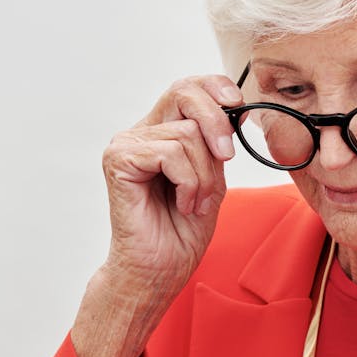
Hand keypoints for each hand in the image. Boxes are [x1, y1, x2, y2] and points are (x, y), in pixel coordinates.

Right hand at [100, 75, 242, 298]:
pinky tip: (181, 204)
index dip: (215, 87)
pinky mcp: (118, 160)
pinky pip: (170, 153)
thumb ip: (217, 144)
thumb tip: (234, 109)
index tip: (239, 105)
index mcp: (163, 132)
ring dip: (204, 175)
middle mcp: (141, 132)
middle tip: (226, 156)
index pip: (188, 88)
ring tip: (194, 202)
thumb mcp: (213, 178)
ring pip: (187, 134)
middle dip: (216, 122)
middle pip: (184, 93)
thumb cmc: (183, 230)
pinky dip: (188, 182)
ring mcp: (126, 144)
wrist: (160, 270)